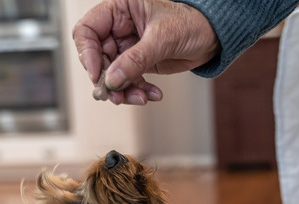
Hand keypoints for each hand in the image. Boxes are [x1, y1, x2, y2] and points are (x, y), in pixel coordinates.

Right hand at [73, 0, 219, 104]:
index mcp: (119, 10)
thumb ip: (135, 59)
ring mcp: (127, 47)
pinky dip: (138, 91)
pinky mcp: (138, 64)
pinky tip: (153, 94)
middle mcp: (119, 28)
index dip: (88, 53)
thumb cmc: (190, 24)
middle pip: (97, 57)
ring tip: (140, 98)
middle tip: (117, 95)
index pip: (87, 30)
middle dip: (108, 79)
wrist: (211, 38)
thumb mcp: (162, 39)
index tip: (98, 75)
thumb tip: (112, 79)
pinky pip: (128, 81)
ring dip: (123, 90)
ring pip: (112, 74)